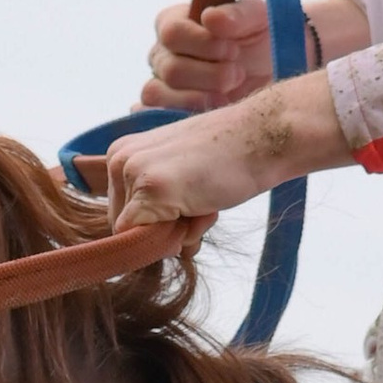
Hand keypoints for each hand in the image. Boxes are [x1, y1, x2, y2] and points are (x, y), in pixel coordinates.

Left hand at [105, 66, 352, 225]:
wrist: (263, 135)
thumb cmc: (227, 158)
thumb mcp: (177, 172)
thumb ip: (153, 203)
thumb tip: (139, 247)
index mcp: (122, 152)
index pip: (122, 214)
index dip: (156, 223)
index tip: (188, 201)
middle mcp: (120, 159)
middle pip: (125, 228)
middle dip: (164, 231)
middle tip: (201, 204)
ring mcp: (134, 172)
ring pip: (138, 237)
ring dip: (178, 235)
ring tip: (205, 204)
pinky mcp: (152, 189)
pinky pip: (144, 241)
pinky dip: (177, 239)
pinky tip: (204, 211)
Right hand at [138, 0, 271, 113]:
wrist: (273, 74)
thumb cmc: (262, 38)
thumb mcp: (259, 19)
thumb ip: (238, 15)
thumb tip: (210, 18)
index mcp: (175, 21)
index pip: (172, 33)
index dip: (203, 44)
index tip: (234, 50)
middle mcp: (162, 51)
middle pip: (170, 69)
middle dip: (211, 75)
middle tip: (239, 74)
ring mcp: (161, 82)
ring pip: (159, 93)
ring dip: (201, 97)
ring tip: (229, 93)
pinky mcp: (166, 108)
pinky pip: (156, 115)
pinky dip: (185, 113)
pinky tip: (214, 108)